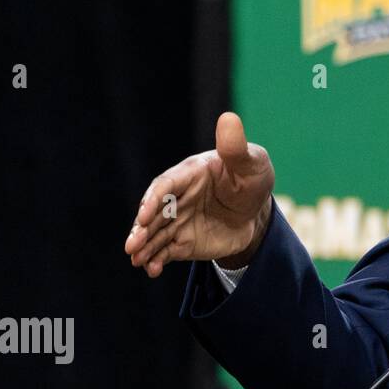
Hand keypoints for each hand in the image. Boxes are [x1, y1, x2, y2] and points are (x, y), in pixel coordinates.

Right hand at [125, 111, 275, 277]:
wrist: (257, 210)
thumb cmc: (251, 178)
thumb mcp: (250, 163)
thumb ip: (235, 147)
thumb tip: (229, 118)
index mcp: (189, 174)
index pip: (166, 185)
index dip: (154, 200)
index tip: (145, 215)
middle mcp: (178, 197)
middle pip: (154, 213)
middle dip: (141, 229)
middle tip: (131, 245)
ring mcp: (178, 220)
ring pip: (155, 234)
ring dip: (144, 247)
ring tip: (136, 260)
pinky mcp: (182, 241)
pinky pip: (165, 251)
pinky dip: (157, 260)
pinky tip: (152, 270)